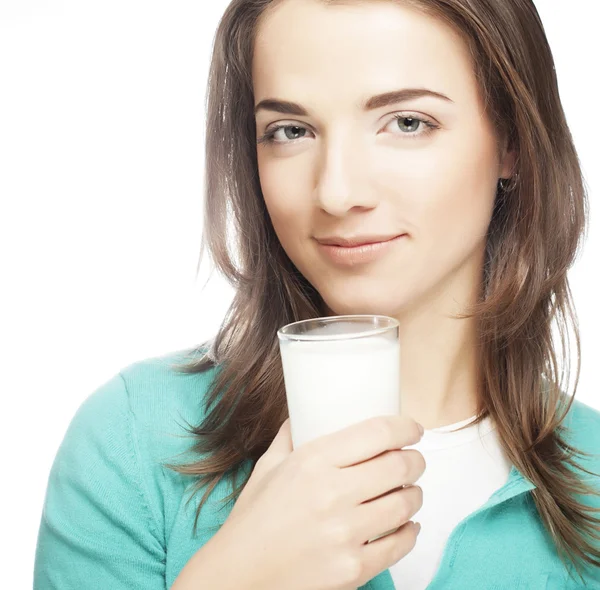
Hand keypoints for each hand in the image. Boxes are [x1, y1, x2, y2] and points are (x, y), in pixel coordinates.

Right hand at [204, 414, 424, 589]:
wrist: (239, 575)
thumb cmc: (253, 519)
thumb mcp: (268, 466)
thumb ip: (290, 436)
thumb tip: (304, 413)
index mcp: (313, 461)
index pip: (377, 433)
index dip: (405, 428)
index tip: (412, 429)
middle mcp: (332, 494)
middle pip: (399, 466)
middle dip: (415, 460)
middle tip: (413, 460)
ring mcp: (345, 534)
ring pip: (405, 504)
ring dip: (415, 494)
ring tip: (409, 491)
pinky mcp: (353, 569)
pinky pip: (400, 545)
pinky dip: (410, 532)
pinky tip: (407, 525)